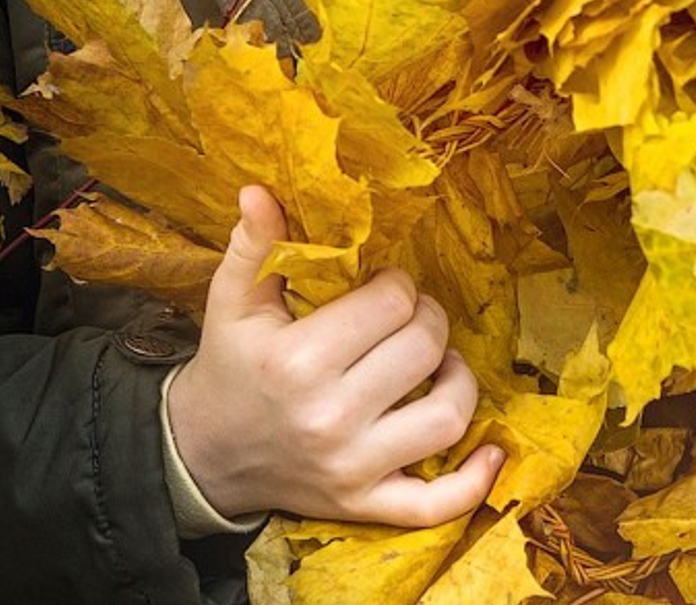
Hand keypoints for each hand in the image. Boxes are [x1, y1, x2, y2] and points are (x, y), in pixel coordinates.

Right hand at [165, 186, 503, 525]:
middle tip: (412, 315)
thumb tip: (261, 188)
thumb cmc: (229, 365)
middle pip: (423, 350)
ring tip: (440, 361)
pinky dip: (472, 484)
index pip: (390, 303)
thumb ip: (253, 243)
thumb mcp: (230, 300)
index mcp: (299, 359)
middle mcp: (330, 417)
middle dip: (428, 319)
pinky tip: (491, 452)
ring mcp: (352, 468)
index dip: (397, 283)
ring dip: (458, 380)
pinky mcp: (363, 506)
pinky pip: (433, 506)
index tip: (382, 285)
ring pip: (444, 418)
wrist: (204, 454)